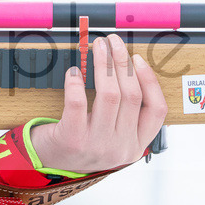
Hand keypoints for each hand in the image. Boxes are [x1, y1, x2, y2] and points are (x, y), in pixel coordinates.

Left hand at [29, 34, 166, 173]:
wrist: (48, 162)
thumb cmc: (81, 141)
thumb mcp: (112, 135)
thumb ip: (125, 114)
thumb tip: (129, 68)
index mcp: (136, 146)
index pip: (156, 110)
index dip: (149, 80)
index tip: (137, 58)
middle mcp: (120, 148)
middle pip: (131, 96)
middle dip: (122, 63)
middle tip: (112, 42)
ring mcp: (97, 145)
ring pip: (109, 96)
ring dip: (103, 65)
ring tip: (97, 48)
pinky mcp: (72, 139)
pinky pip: (77, 102)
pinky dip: (76, 83)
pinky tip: (74, 71)